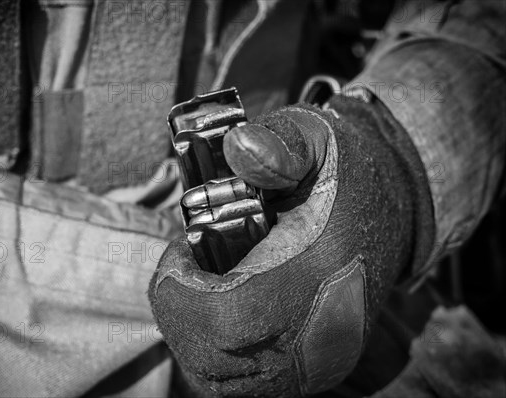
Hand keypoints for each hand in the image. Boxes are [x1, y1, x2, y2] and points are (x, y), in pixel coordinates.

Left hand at [149, 96, 434, 396]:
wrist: (393, 209)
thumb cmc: (342, 174)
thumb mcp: (312, 141)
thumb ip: (275, 144)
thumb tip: (238, 145)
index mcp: (319, 273)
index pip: (226, 318)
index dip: (180, 292)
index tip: (181, 251)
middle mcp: (321, 332)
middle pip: (213, 356)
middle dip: (178, 309)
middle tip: (187, 264)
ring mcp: (318, 360)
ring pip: (220, 378)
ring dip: (190, 332)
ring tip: (204, 284)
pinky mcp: (314, 370)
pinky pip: (241, 384)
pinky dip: (213, 353)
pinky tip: (221, 309)